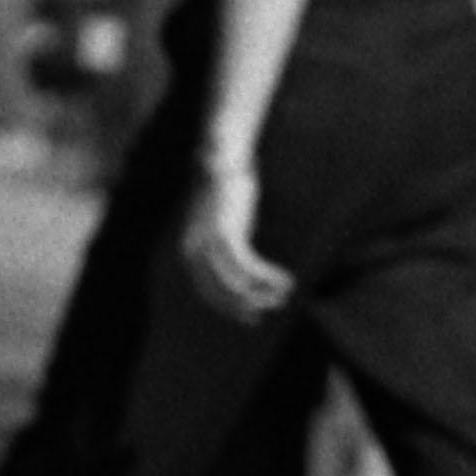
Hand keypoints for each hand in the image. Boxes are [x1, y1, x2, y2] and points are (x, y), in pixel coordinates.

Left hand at [181, 148, 292, 321]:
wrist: (221, 159)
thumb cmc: (225, 187)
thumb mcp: (220, 219)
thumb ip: (223, 241)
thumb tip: (238, 261)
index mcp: (190, 251)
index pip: (209, 292)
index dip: (231, 308)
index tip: (252, 317)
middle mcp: (195, 252)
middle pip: (222, 294)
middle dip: (247, 307)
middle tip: (272, 308)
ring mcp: (209, 245)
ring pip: (237, 285)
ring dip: (263, 294)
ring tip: (285, 294)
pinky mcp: (228, 236)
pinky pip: (250, 269)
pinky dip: (269, 278)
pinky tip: (286, 280)